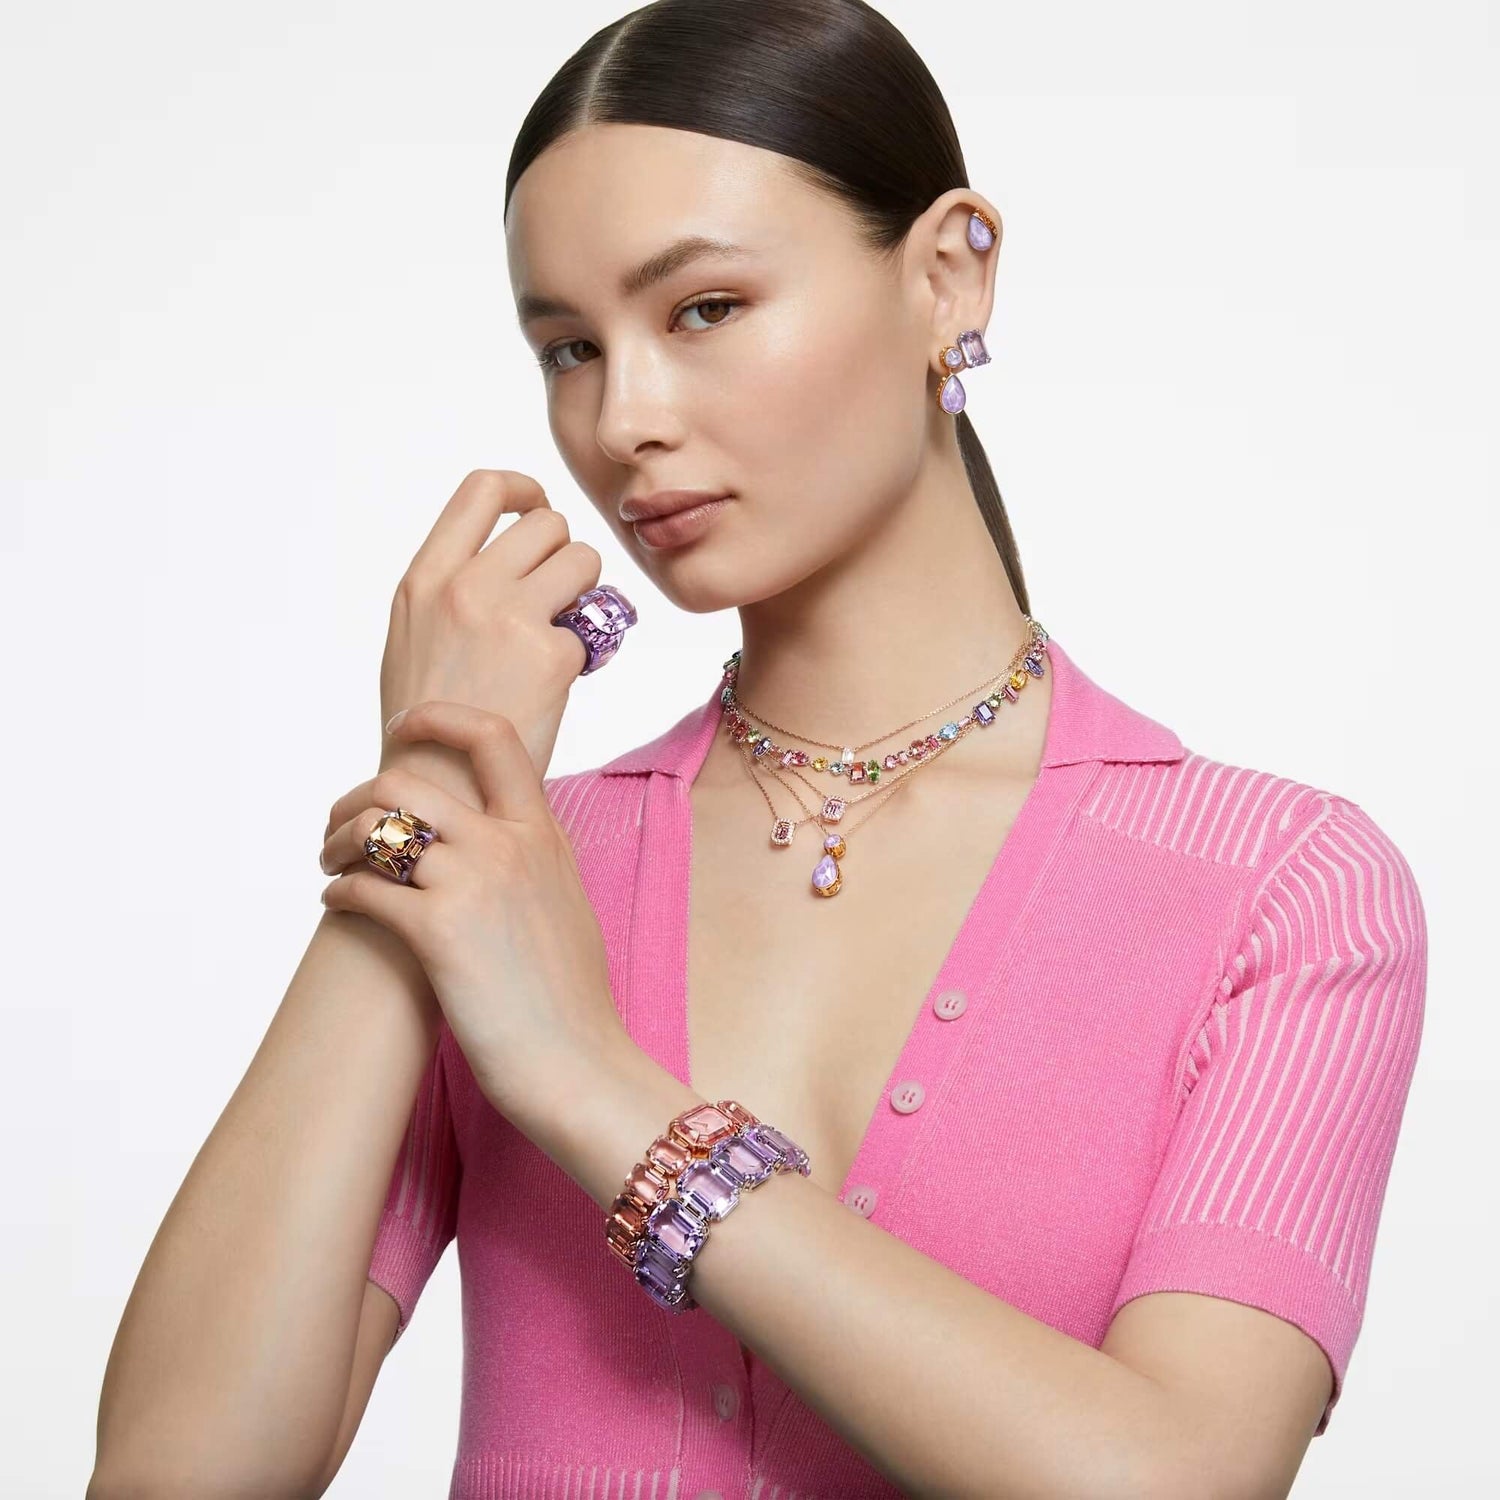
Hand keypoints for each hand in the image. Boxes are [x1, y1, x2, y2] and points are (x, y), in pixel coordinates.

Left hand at [317, 699, 633, 1129]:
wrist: (579, 1062)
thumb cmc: (572, 1000)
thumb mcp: (565, 903)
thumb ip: (532, 861)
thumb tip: (500, 845)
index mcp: (543, 833)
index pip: (493, 737)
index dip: (439, 717)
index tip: (403, 728)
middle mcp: (508, 845)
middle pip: (406, 779)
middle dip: (356, 796)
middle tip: (340, 826)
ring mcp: (473, 885)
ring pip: (377, 827)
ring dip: (337, 841)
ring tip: (330, 866)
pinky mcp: (438, 933)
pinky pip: (363, 889)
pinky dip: (338, 891)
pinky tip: (336, 905)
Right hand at [379, 469, 603, 804]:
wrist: (440, 790)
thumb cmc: (428, 724)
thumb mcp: (415, 637)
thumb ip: (452, 588)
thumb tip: (506, 553)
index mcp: (425, 578)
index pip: (483, 489)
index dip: (523, 490)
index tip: (537, 508)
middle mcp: (466, 587)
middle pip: (548, 523)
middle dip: (563, 552)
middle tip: (557, 595)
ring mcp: (509, 618)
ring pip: (585, 560)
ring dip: (586, 592)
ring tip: (561, 632)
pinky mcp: (552, 656)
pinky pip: (594, 629)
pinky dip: (585, 653)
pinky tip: (557, 683)